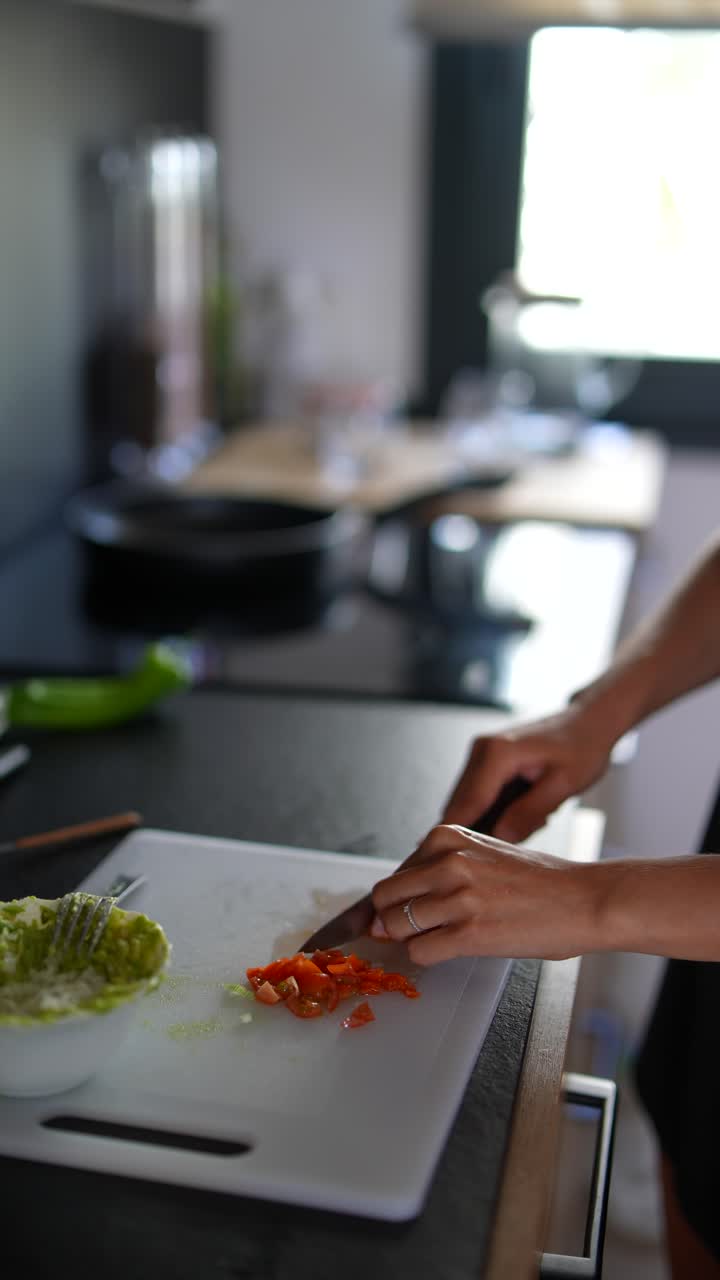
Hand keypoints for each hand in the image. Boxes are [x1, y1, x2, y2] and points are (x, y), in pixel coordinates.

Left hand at [370, 823, 599, 964]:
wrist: (583, 899)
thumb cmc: (542, 880)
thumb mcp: (484, 853)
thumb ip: (442, 868)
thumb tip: (399, 899)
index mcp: (448, 838)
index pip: (395, 872)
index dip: (399, 897)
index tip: (408, 910)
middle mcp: (448, 862)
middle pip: (385, 898)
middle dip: (392, 918)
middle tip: (414, 929)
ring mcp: (457, 898)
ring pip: (395, 926)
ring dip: (411, 938)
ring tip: (442, 937)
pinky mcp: (469, 933)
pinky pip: (419, 951)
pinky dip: (427, 956)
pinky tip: (451, 949)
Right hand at [442, 705, 615, 841]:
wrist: (589, 722)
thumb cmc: (583, 747)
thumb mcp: (564, 785)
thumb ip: (529, 813)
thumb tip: (499, 839)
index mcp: (497, 753)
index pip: (468, 804)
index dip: (459, 834)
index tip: (452, 860)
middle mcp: (481, 749)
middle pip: (460, 804)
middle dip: (477, 831)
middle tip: (510, 847)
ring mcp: (481, 753)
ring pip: (468, 802)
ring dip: (489, 821)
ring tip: (532, 820)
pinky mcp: (486, 760)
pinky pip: (479, 795)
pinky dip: (495, 811)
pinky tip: (525, 810)